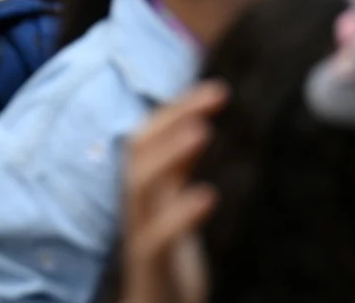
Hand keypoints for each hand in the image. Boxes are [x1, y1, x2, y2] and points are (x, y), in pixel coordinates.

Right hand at [118, 82, 224, 302]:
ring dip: (169, 153)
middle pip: (138, 148)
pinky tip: (206, 196)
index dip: (176, 108)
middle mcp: (137, 206)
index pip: (147, 135)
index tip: (216, 90)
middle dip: (174, 116)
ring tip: (202, 131)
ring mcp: (140, 234)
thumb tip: (193, 123)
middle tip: (218, 93)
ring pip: (140, 185)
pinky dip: (180, 214)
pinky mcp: (150, 265)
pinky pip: (157, 237)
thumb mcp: (175, 206)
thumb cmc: (166, 261)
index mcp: (144, 189)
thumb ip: (179, 169)